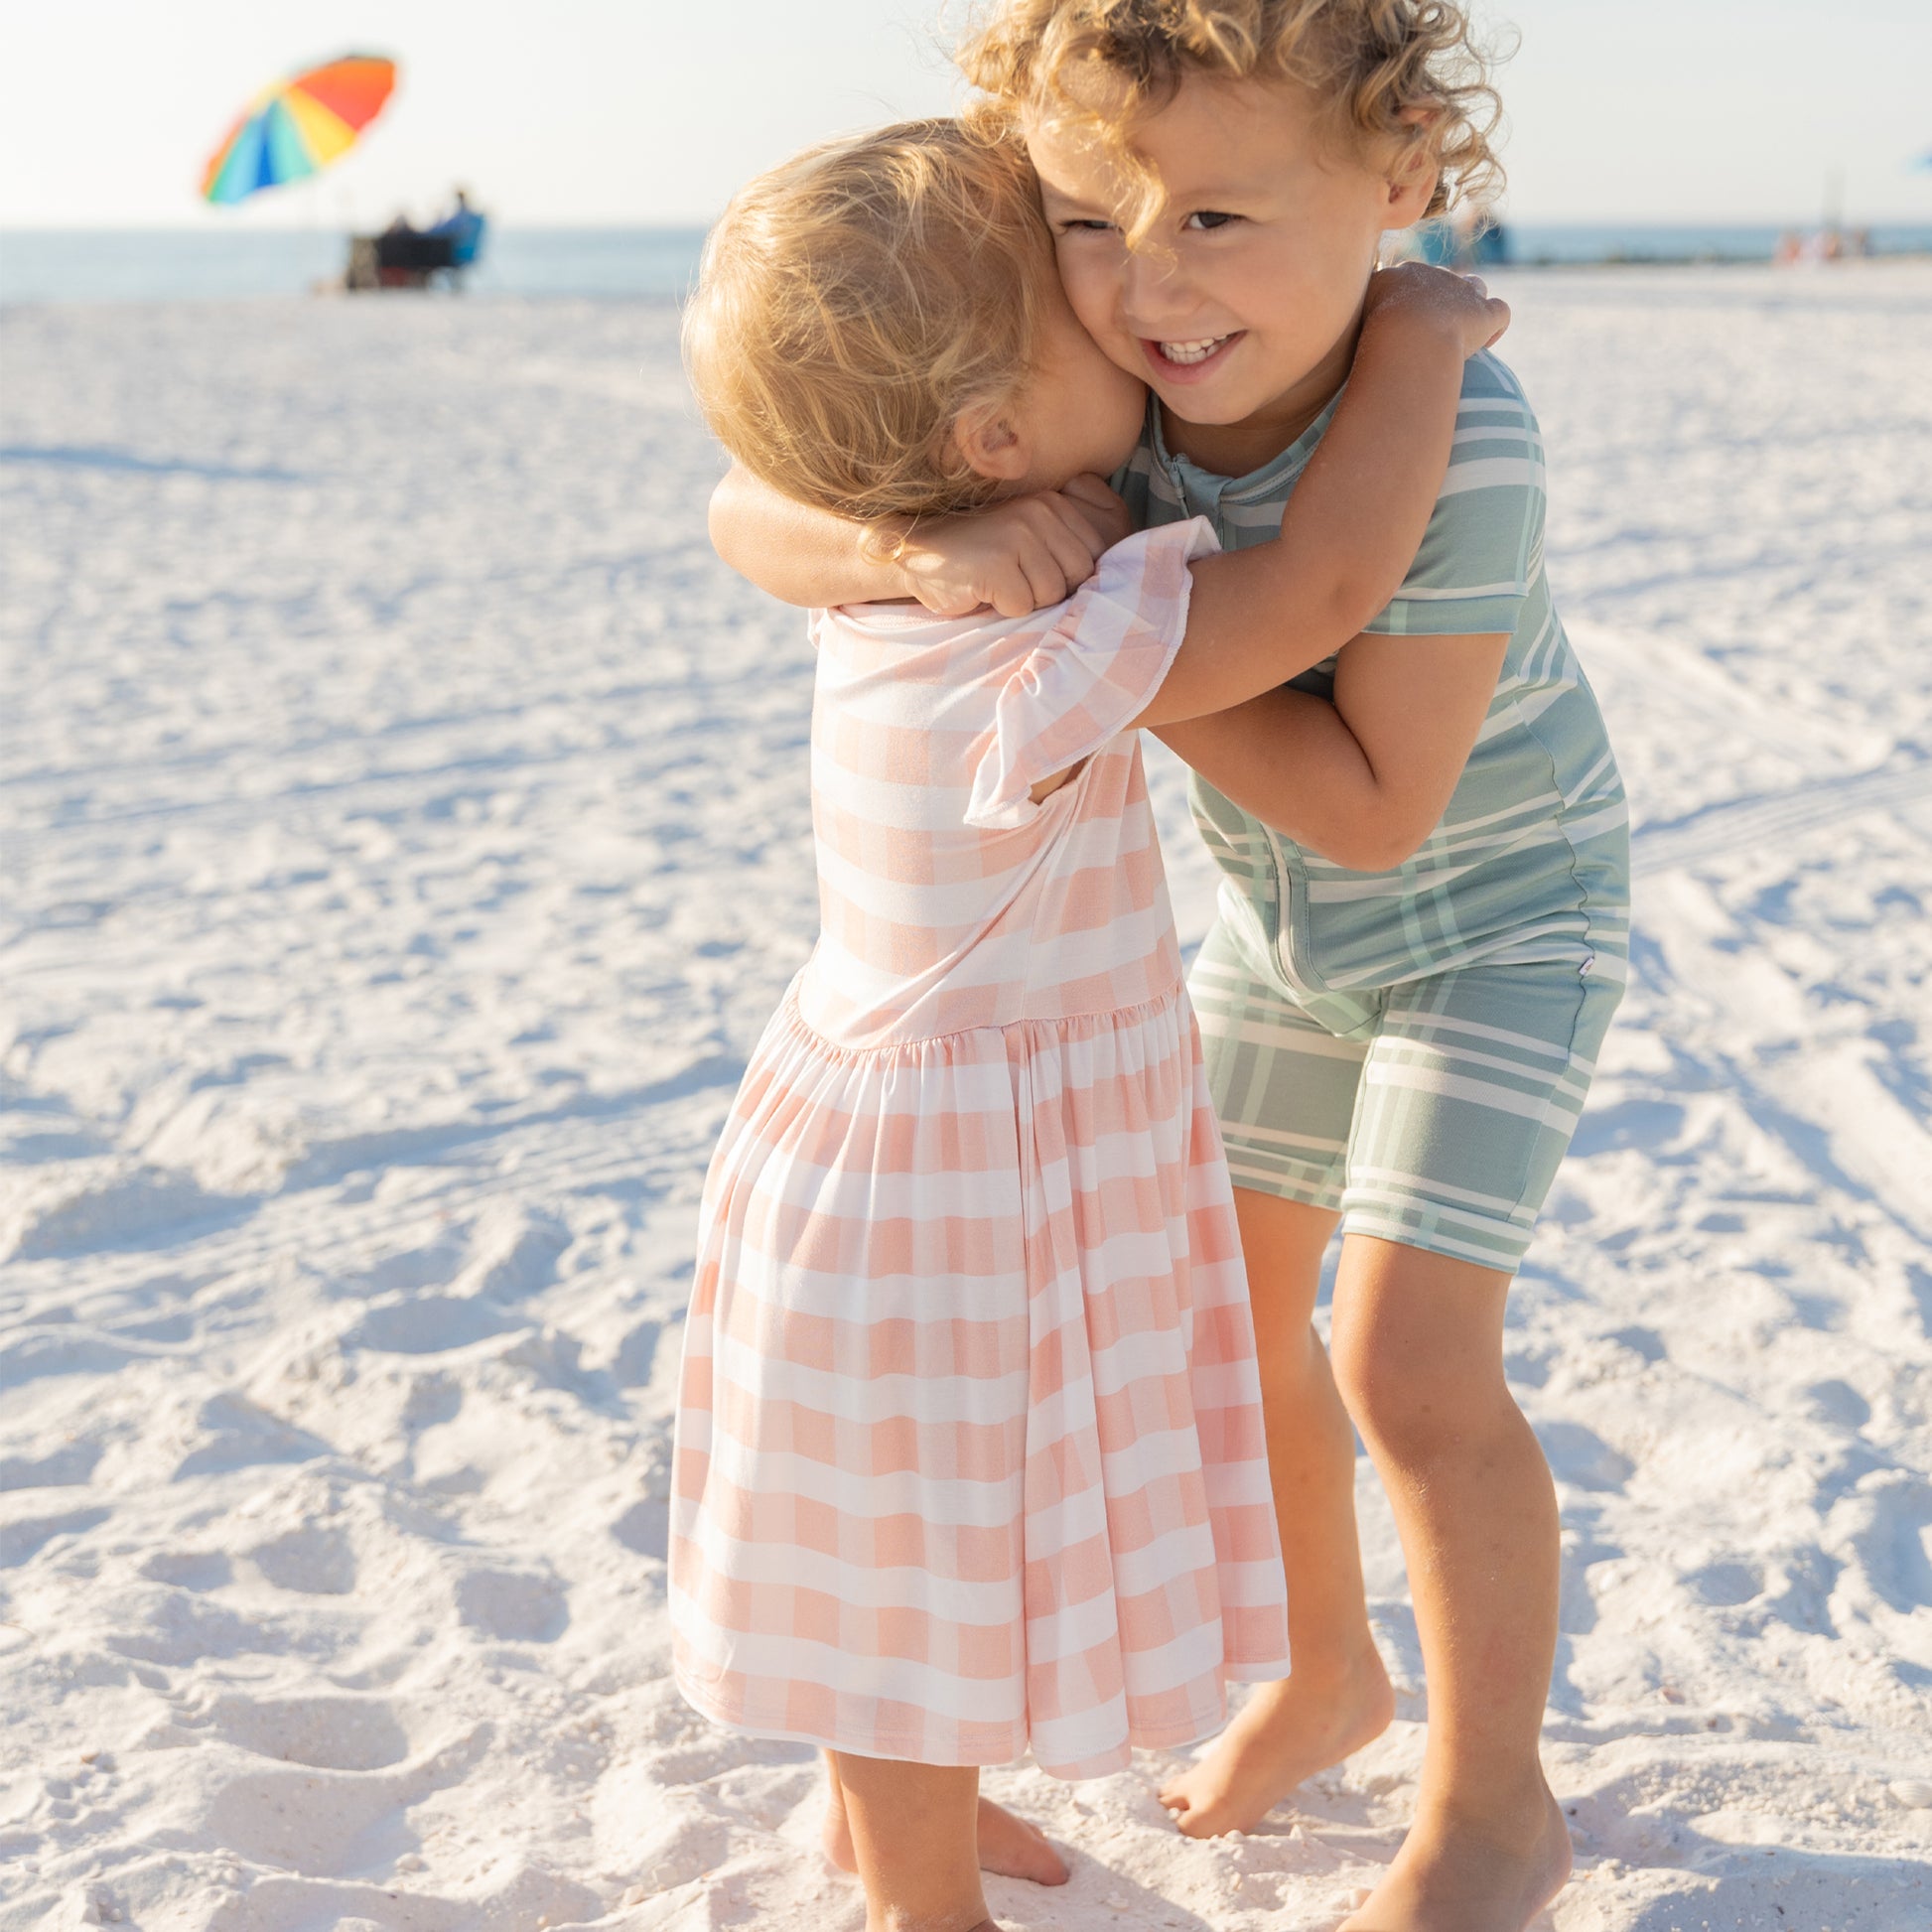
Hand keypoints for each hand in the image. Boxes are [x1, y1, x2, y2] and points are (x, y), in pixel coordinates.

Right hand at [890, 474, 1132, 617]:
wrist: (917, 551)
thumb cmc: (982, 556)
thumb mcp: (1031, 538)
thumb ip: (1069, 544)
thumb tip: (1112, 579)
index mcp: (1056, 504)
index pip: (1095, 556)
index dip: (1070, 578)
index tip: (1037, 574)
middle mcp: (1041, 512)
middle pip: (1077, 578)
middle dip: (1048, 591)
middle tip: (1015, 580)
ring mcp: (1019, 534)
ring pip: (1050, 594)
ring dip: (1024, 600)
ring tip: (999, 583)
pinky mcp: (997, 562)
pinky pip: (1021, 605)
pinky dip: (1002, 608)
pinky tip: (982, 589)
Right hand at [1362, 259, 1510, 357]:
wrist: (1408, 338)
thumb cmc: (1374, 336)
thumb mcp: (1352, 322)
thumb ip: (1355, 318)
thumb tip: (1349, 327)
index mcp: (1403, 275)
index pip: (1410, 280)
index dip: (1410, 303)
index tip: (1403, 329)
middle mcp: (1435, 276)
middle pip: (1441, 282)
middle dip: (1439, 305)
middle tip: (1429, 339)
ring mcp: (1463, 292)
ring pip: (1474, 288)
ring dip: (1470, 307)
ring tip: (1462, 336)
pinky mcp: (1486, 313)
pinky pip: (1500, 312)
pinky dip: (1496, 327)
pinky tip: (1488, 344)